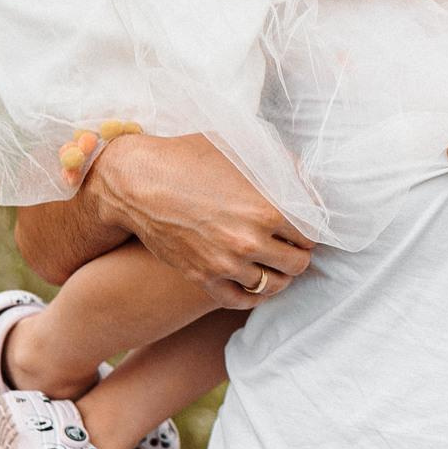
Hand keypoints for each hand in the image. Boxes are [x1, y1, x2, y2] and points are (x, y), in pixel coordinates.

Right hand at [91, 132, 313, 310]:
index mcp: (266, 209)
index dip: (310, 229)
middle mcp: (249, 242)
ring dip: (279, 274)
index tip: (303, 226)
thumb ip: (280, 165)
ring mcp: (224, 265)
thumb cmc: (188, 158)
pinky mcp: (202, 278)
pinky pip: (240, 300)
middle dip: (298, 252)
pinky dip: (253, 295)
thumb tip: (307, 181)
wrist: (137, 182)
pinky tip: (255, 282)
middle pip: (298, 263)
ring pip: (273, 285)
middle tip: (291, 244)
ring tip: (275, 262)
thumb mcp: (239, 148)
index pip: (310, 233)